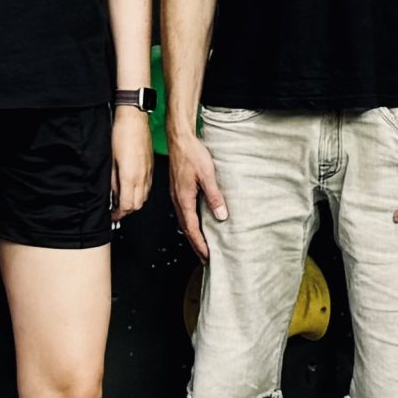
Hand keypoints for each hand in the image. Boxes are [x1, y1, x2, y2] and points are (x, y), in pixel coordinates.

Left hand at [110, 107, 152, 220]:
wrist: (134, 118)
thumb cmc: (122, 133)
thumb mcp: (110, 160)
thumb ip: (112, 181)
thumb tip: (112, 193)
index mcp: (130, 176)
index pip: (127, 205)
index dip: (118, 214)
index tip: (112, 215)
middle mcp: (142, 176)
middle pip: (137, 205)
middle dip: (126, 211)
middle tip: (116, 210)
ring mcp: (148, 171)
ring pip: (144, 197)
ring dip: (134, 202)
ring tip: (123, 199)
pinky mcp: (151, 166)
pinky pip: (148, 186)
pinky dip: (141, 192)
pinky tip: (133, 188)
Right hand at [169, 131, 225, 258]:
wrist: (180, 139)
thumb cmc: (192, 154)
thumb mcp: (207, 175)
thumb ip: (214, 196)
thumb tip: (221, 215)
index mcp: (183, 199)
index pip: (192, 228)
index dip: (200, 244)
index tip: (207, 256)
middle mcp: (178, 200)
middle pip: (186, 228)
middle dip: (196, 244)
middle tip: (205, 258)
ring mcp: (176, 195)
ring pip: (184, 221)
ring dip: (193, 235)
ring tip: (202, 244)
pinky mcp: (178, 190)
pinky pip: (184, 212)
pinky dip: (191, 223)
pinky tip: (197, 223)